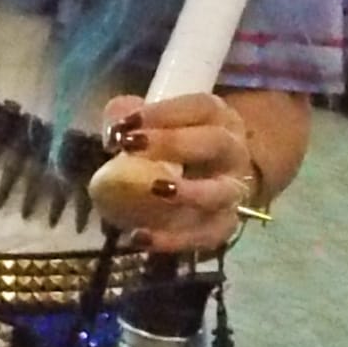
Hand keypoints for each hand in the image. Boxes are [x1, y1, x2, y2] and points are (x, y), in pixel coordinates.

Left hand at [89, 90, 253, 254]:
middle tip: (131, 147)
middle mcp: (234, 152)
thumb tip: (114, 133)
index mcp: (219, 118)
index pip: (201, 107)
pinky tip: (140, 236)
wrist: (200, 186)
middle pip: (215, 142)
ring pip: (221, 192)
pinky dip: (174, 239)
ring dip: (189, 192)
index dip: (166, 112)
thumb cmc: (169, 146)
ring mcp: (232, 192)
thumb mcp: (148, 123)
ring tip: (154, 190)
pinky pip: (207, 236)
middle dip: (174, 143)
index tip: (127, 124)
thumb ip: (126, 117)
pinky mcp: (223, 226)